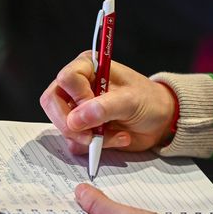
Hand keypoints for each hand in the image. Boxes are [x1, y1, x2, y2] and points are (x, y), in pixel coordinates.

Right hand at [39, 51, 175, 153]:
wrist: (160, 120)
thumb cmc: (148, 101)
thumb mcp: (131, 101)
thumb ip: (104, 108)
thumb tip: (75, 120)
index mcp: (88, 66)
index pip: (66, 79)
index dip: (78, 98)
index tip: (97, 108)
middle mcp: (77, 85)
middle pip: (52, 102)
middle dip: (72, 124)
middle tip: (94, 135)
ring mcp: (77, 108)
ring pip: (63, 126)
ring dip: (89, 137)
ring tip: (117, 135)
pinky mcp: (82, 128)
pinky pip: (73, 142)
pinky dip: (93, 146)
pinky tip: (116, 139)